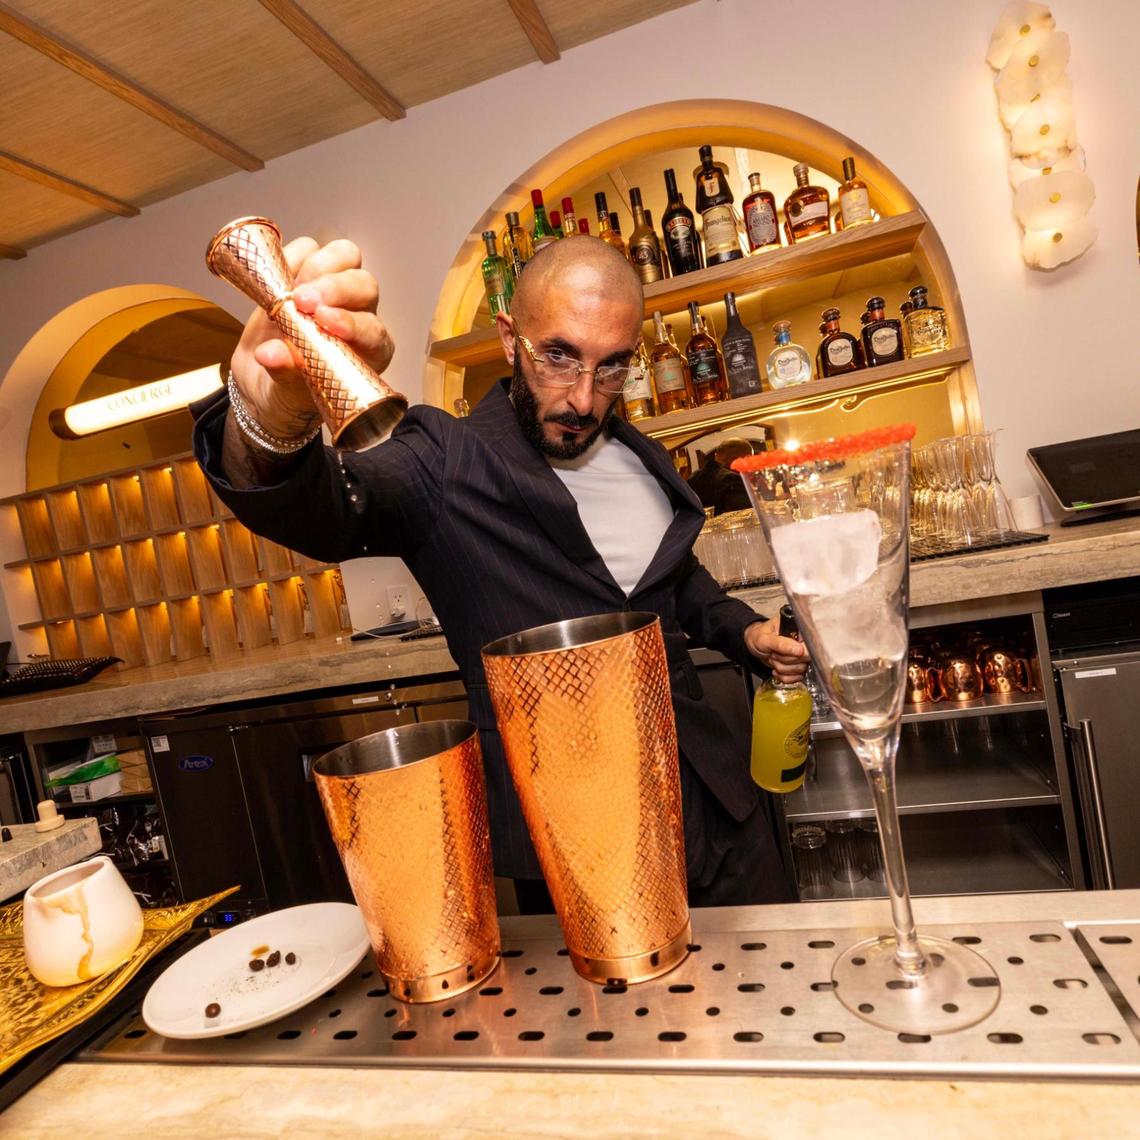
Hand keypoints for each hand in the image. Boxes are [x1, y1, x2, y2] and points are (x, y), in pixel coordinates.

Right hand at [229, 237, 394, 439]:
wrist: (265, 383)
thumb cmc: (289, 392)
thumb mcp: (286, 392)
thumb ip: (284, 371)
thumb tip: (269, 355)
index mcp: (369, 351)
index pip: (372, 329)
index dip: (351, 322)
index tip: (325, 322)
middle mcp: (358, 316)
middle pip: (363, 284)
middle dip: (334, 288)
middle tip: (301, 300)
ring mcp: (334, 291)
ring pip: (344, 257)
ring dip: (316, 266)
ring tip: (288, 289)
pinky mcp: (306, 274)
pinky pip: (309, 249)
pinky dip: (292, 255)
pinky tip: (276, 276)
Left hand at [745, 618, 808, 683]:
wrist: (754, 645)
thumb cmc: (759, 636)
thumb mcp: (766, 638)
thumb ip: (781, 644)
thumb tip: (799, 650)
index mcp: (798, 630)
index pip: (810, 646)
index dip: (796, 653)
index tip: (782, 652)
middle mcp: (803, 642)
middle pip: (806, 659)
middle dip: (785, 660)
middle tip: (774, 654)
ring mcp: (801, 655)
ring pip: (801, 670)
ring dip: (783, 668)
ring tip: (774, 659)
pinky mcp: (798, 666)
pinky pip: (797, 678)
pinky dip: (784, 676)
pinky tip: (777, 669)